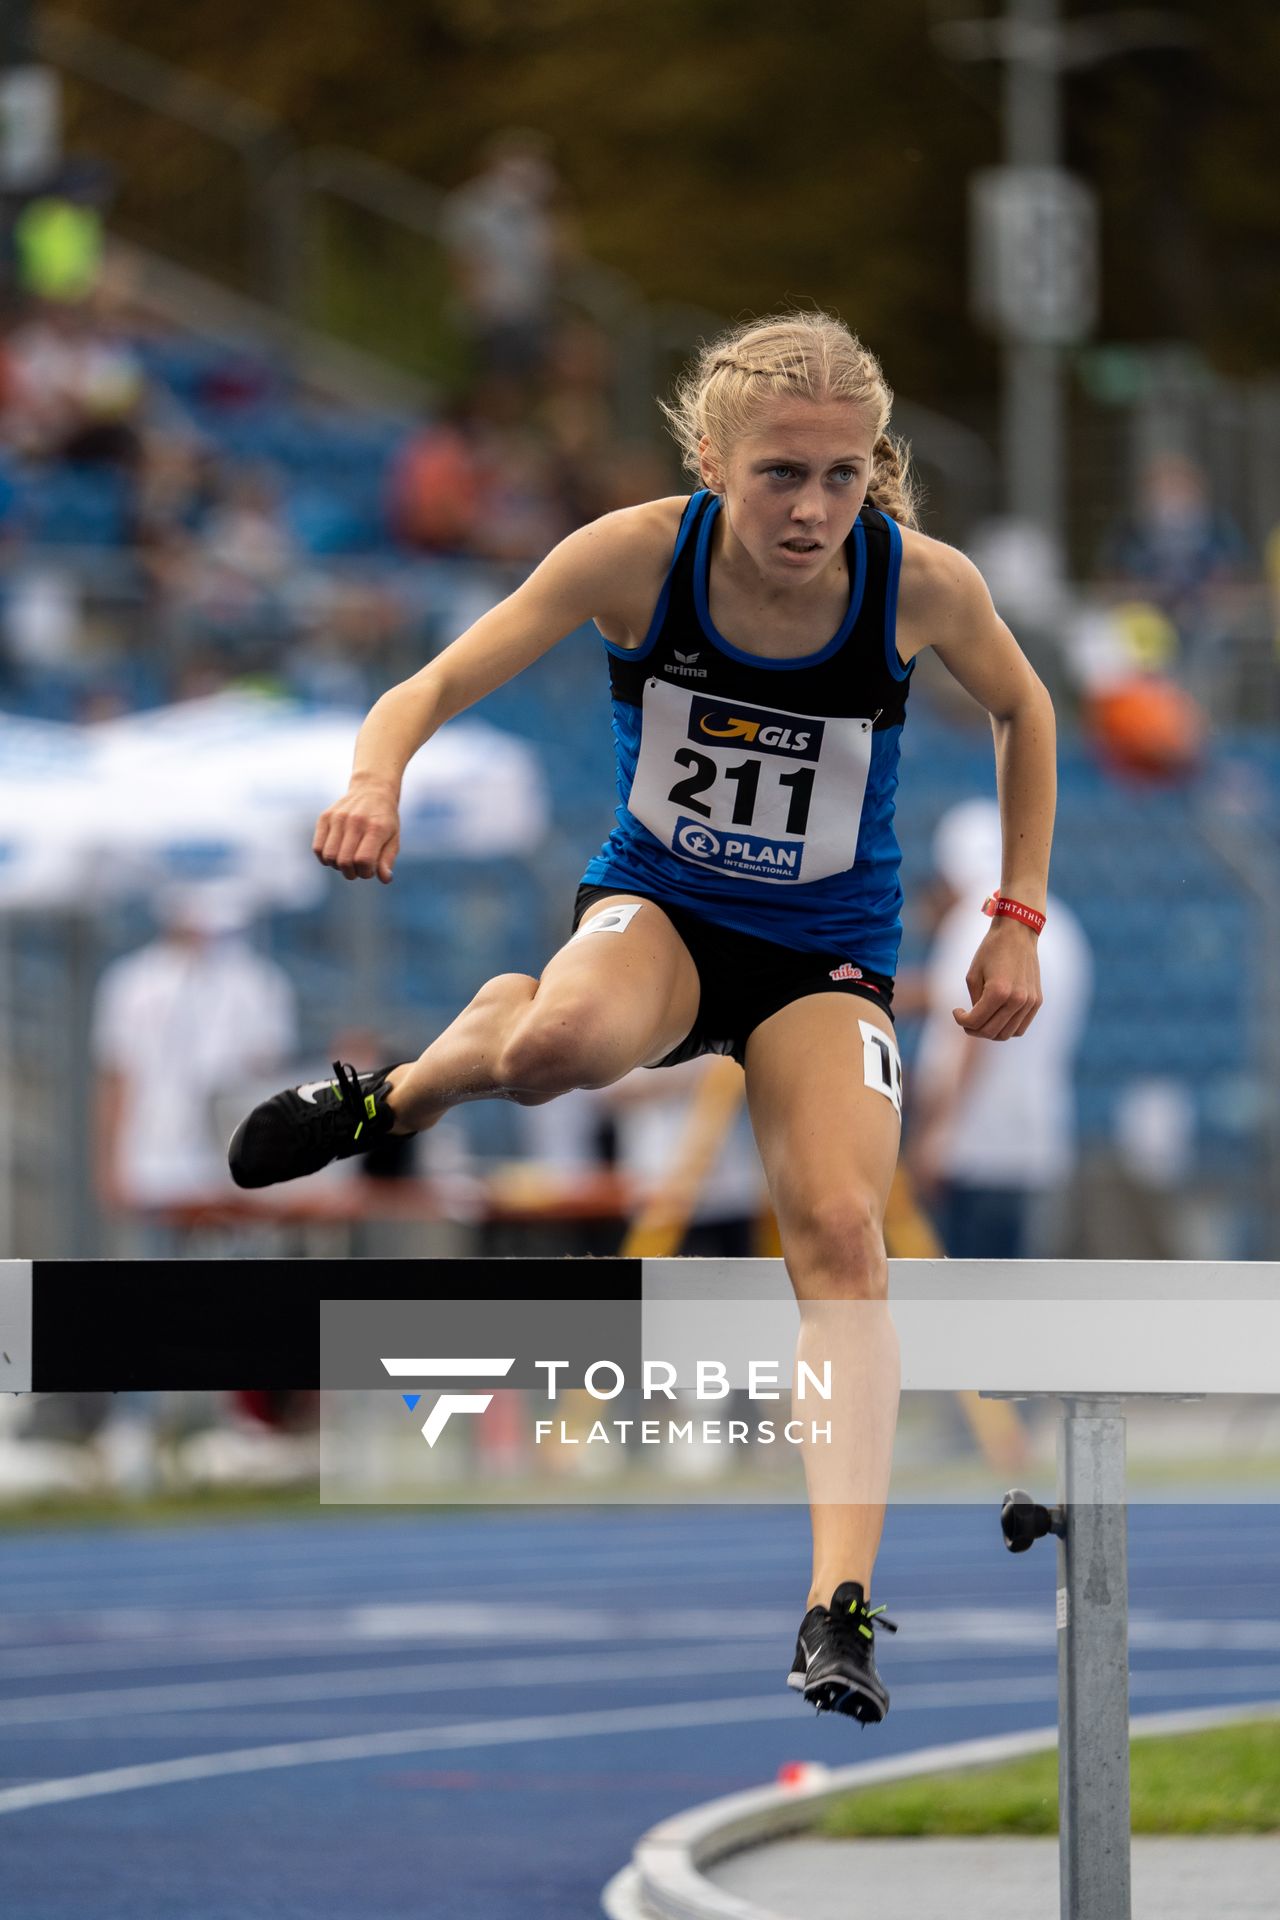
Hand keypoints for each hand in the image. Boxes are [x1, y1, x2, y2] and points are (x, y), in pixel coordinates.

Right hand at [313, 776, 400, 882]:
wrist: (372, 790)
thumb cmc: (385, 820)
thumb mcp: (393, 839)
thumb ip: (387, 860)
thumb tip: (385, 879)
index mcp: (375, 828)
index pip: (364, 860)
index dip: (366, 872)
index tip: (370, 870)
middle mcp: (355, 821)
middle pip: (344, 861)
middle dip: (351, 873)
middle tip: (358, 869)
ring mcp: (338, 818)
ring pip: (329, 856)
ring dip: (337, 866)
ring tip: (347, 861)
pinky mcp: (325, 817)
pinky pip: (317, 847)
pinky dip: (324, 858)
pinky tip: (336, 854)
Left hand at [952, 920, 1042, 1040]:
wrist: (1018, 933)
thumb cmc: (991, 951)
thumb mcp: (973, 975)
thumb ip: (974, 1002)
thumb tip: (975, 1022)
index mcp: (998, 992)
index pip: (975, 1021)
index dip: (961, 1021)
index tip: (956, 1011)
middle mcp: (1017, 1000)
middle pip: (991, 1032)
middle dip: (973, 1030)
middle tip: (966, 1020)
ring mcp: (1029, 1002)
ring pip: (1007, 1034)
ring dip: (990, 1032)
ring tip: (981, 1020)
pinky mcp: (1037, 1001)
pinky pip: (1020, 1028)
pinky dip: (1006, 1029)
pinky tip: (997, 1018)